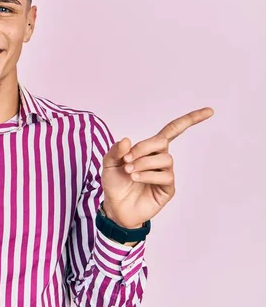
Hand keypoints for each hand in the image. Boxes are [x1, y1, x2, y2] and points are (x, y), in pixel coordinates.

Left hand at [101, 107, 213, 228]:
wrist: (115, 207)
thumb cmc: (115, 183)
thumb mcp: (109, 163)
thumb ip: (115, 150)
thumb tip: (127, 140)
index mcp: (149, 149)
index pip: (172, 130)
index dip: (190, 120)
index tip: (210, 111)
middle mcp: (160, 159)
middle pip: (163, 142)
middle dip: (143, 148)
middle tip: (127, 159)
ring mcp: (166, 174)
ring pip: (164, 159)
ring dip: (144, 163)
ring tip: (129, 171)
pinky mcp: (168, 188)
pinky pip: (165, 176)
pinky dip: (148, 175)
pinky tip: (135, 178)